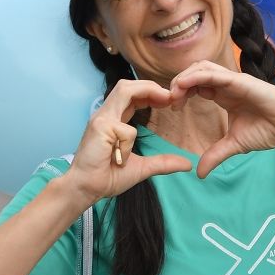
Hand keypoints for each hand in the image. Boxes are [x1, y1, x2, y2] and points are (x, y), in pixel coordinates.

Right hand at [63, 80, 192, 202]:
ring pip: (124, 90)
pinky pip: (126, 130)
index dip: (150, 93)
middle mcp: (105, 114)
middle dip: (150, 86)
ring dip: (145, 92)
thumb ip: (163, 163)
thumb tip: (187, 164)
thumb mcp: (142, 168)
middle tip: (171, 97)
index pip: (131, 96)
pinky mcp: (100, 127)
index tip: (168, 101)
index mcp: (113, 120)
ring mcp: (101, 119)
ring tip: (163, 100)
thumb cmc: (107, 177)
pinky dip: (129, 144)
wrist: (86, 189)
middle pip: (127, 85)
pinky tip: (122, 159)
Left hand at [169, 61, 274, 178]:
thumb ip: (216, 155)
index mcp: (224, 95)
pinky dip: (195, 77)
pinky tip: (183, 86)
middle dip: (178, 84)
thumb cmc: (269, 129)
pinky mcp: (240, 81)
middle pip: (194, 73)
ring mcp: (232, 80)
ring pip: (201, 68)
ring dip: (183, 78)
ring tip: (173, 94)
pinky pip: (213, 73)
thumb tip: (200, 173)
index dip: (181, 93)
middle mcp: (226, 84)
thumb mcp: (235, 145)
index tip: (173, 108)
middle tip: (169, 101)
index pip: (195, 85)